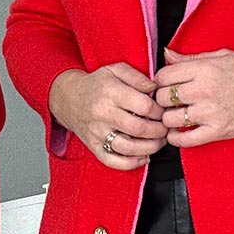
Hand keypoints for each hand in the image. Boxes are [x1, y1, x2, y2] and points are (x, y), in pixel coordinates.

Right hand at [49, 63, 168, 168]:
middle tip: (165, 128)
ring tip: (159, 142)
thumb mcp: (115, 70)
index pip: (143, 106)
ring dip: (150, 148)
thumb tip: (155, 89)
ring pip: (128, 147)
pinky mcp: (93, 146)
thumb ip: (137, 77)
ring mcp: (97, 133)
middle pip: (138, 128)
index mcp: (110, 92)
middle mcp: (103, 114)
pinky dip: (131, 163)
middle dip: (159, 131)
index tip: (163, 111)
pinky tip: (143, 157)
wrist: (68, 98)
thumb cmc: (97, 84)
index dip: (159, 110)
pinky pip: (112, 161)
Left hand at [151, 47, 233, 147]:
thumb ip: (193, 58)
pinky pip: (184, 140)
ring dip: (168, 118)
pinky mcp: (217, 132)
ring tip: (175, 115)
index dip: (160, 80)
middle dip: (162, 99)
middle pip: (162, 97)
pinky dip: (175, 138)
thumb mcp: (224, 56)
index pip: (163, 75)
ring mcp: (210, 113)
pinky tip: (178, 131)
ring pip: (169, 119)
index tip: (165, 83)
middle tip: (169, 100)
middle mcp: (204, 90)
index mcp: (205, 69)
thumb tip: (167, 54)